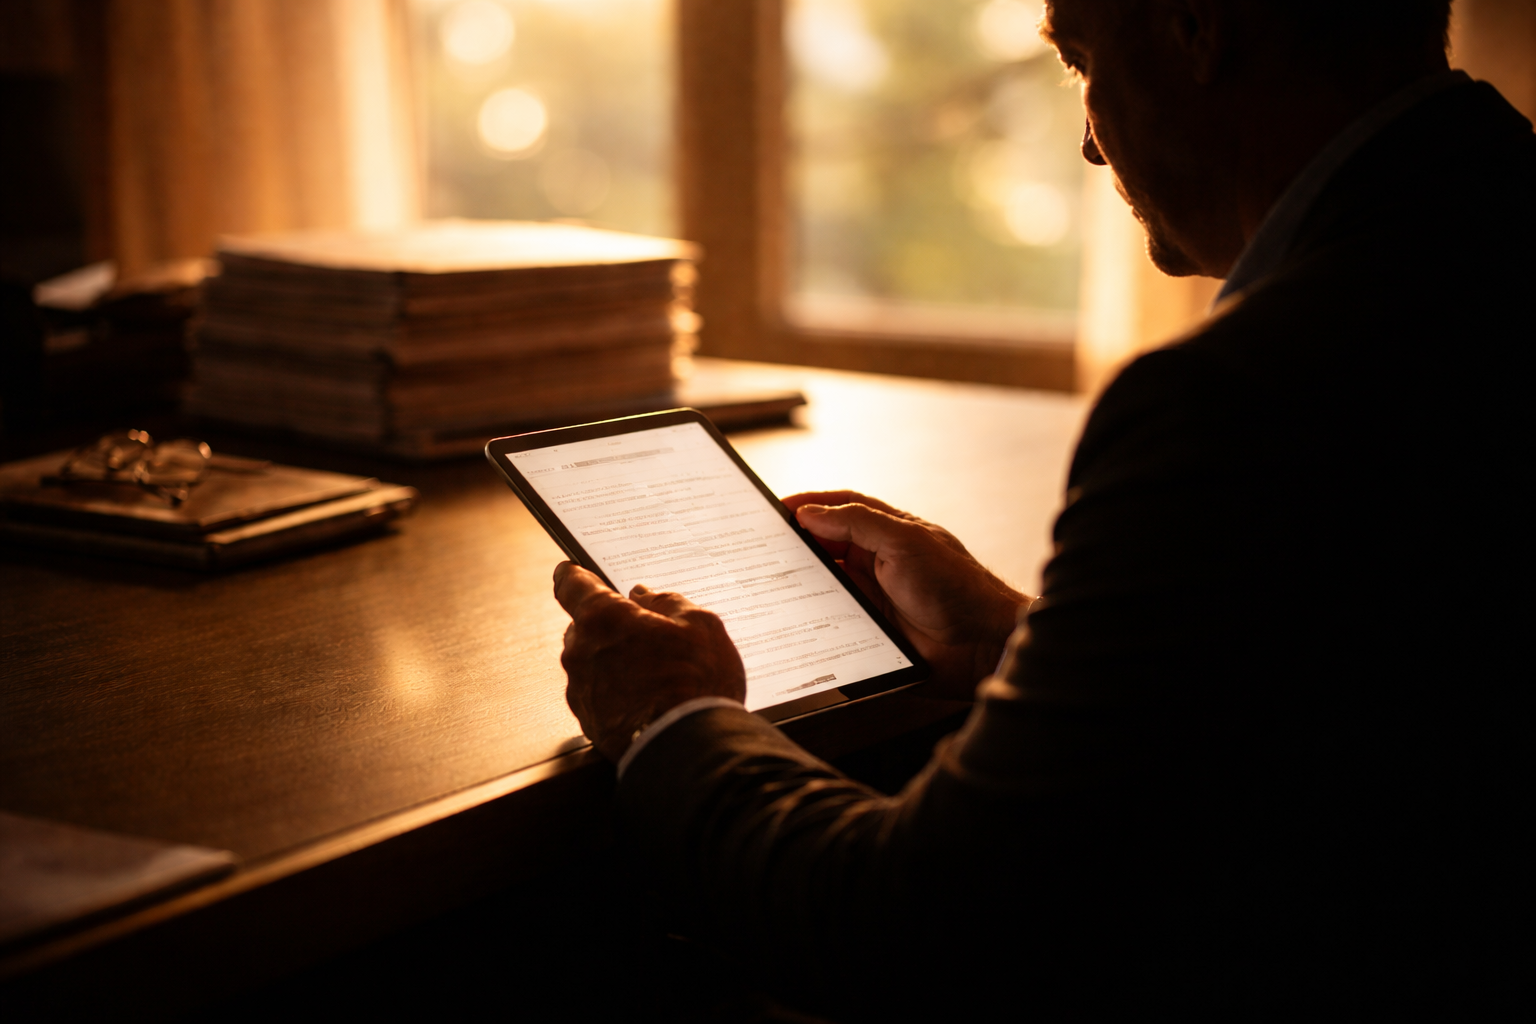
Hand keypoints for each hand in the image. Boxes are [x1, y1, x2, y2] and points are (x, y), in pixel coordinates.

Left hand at [553, 561, 745, 761]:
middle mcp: (581, 651)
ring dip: (613, 660)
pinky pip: (597, 693)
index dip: (574, 574)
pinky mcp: (587, 721)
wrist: (688, 750)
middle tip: (646, 631)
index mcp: (603, 617)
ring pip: (591, 661)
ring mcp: (581, 689)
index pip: (571, 583)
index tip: (576, 571)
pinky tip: (648, 698)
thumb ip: (667, 602)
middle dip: (609, 625)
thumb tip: (644, 595)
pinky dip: (616, 691)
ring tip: (655, 672)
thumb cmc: (696, 684)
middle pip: (584, 625)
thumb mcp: (701, 625)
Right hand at [784, 491, 1030, 698]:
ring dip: (794, 585)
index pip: (835, 510)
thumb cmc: (955, 585)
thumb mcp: (905, 542)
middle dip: (790, 547)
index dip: (804, 506)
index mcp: (884, 531)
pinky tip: (787, 619)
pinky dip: (806, 618)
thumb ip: (858, 522)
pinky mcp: (864, 629)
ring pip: (819, 585)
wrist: (982, 643)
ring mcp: (868, 596)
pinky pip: (826, 621)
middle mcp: (873, 561)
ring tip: (762, 585)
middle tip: (756, 549)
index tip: (769, 510)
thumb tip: (809, 512)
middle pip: (821, 547)